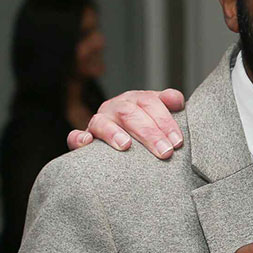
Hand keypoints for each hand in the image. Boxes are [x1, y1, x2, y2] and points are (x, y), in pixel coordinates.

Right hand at [68, 88, 185, 156]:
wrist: (122, 141)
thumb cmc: (146, 127)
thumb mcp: (158, 114)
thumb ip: (167, 104)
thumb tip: (177, 101)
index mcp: (135, 100)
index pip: (150, 103)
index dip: (165, 120)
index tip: (177, 142)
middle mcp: (115, 107)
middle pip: (129, 113)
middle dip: (149, 133)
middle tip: (165, 152)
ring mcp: (98, 122)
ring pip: (102, 122)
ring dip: (113, 133)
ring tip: (126, 146)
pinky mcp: (83, 138)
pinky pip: (75, 136)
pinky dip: (78, 138)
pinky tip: (86, 143)